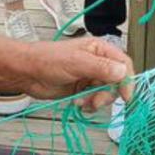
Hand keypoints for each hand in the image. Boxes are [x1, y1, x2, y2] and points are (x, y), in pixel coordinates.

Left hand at [17, 36, 134, 110]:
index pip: (123, 64)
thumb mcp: (77, 63)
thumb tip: (122, 73)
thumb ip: (101, 68)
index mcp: (99, 50)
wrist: (27, 73)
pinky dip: (89, 105)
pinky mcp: (82, 89)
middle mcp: (97, 63)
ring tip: (83, 103)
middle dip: (108, 94)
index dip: (128, 80)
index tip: (126, 96)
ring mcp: (90, 76)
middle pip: (117, 82)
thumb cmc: (48, 60)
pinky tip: (78, 104)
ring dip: (97, 101)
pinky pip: (95, 100)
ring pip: (106, 93)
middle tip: (96, 101)